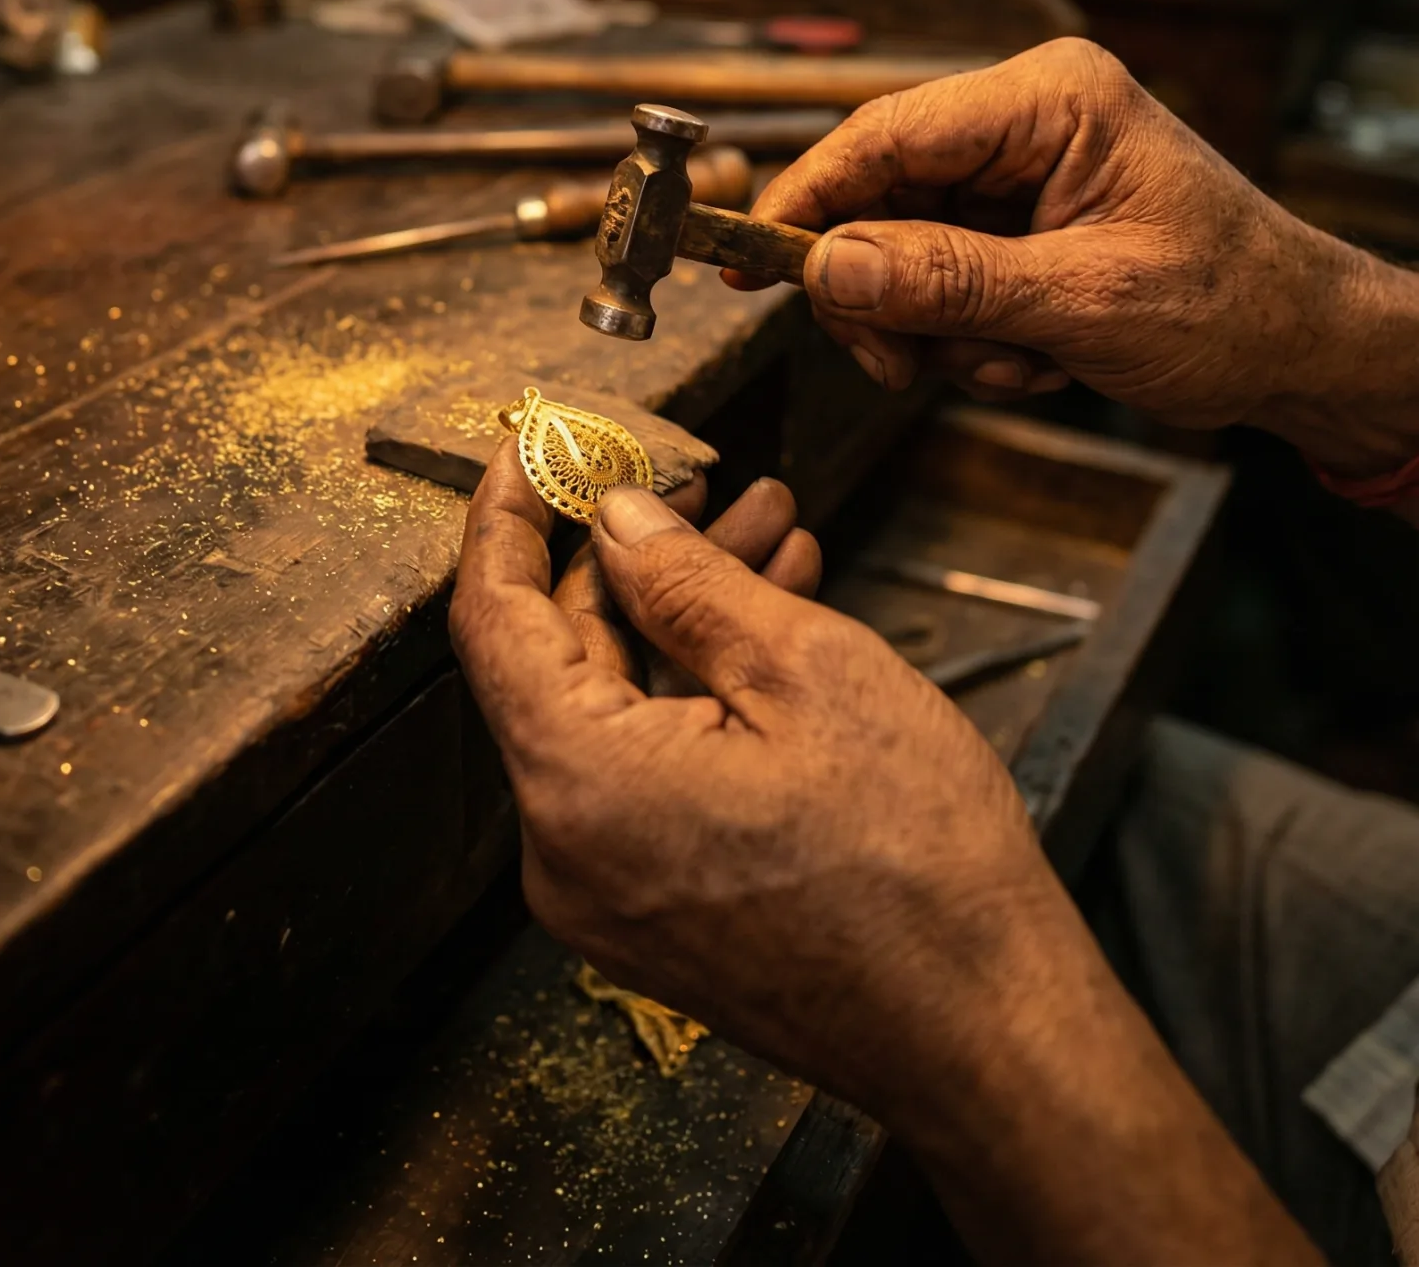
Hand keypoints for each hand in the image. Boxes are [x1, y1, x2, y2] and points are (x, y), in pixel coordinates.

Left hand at [451, 447, 1318, 1264]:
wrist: (988, 1037)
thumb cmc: (918, 868)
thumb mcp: (809, 673)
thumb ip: (689, 583)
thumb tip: (615, 520)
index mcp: (579, 783)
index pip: (492, 615)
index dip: (509, 515)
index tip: (538, 443)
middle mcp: (564, 847)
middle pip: (559, 659)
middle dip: (634, 555)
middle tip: (702, 478)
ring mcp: (608, 888)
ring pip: (616, 707)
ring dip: (683, 614)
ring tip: (771, 530)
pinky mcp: (655, 909)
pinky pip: (647, 767)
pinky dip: (697, 690)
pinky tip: (773, 619)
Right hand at [742, 37, 1418, 481]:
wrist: (1304, 352)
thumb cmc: (1234, 307)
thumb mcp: (1083, 302)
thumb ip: (946, 282)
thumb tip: (827, 267)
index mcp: (1049, 98)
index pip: (886, 134)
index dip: (810, 199)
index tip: (750, 262)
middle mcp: (1026, 120)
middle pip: (882, 197)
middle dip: (887, 295)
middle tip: (903, 366)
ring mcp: (1021, 171)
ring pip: (902, 250)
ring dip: (938, 329)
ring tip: (1014, 363)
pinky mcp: (1020, 222)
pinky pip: (940, 279)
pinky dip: (968, 336)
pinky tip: (1033, 358)